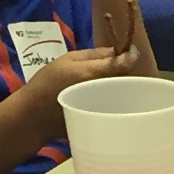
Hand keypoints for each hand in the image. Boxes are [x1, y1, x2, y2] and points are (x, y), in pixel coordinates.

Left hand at [22, 42, 139, 111]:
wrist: (30, 121)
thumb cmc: (52, 90)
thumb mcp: (80, 73)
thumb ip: (107, 65)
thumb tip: (136, 52)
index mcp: (82, 59)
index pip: (110, 54)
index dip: (126, 61)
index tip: (144, 73)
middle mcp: (83, 74)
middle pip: (110, 75)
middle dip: (124, 82)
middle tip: (141, 94)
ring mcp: (82, 93)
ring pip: (107, 92)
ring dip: (118, 99)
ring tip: (136, 107)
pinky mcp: (82, 111)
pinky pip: (101, 108)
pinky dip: (109, 111)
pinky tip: (122, 118)